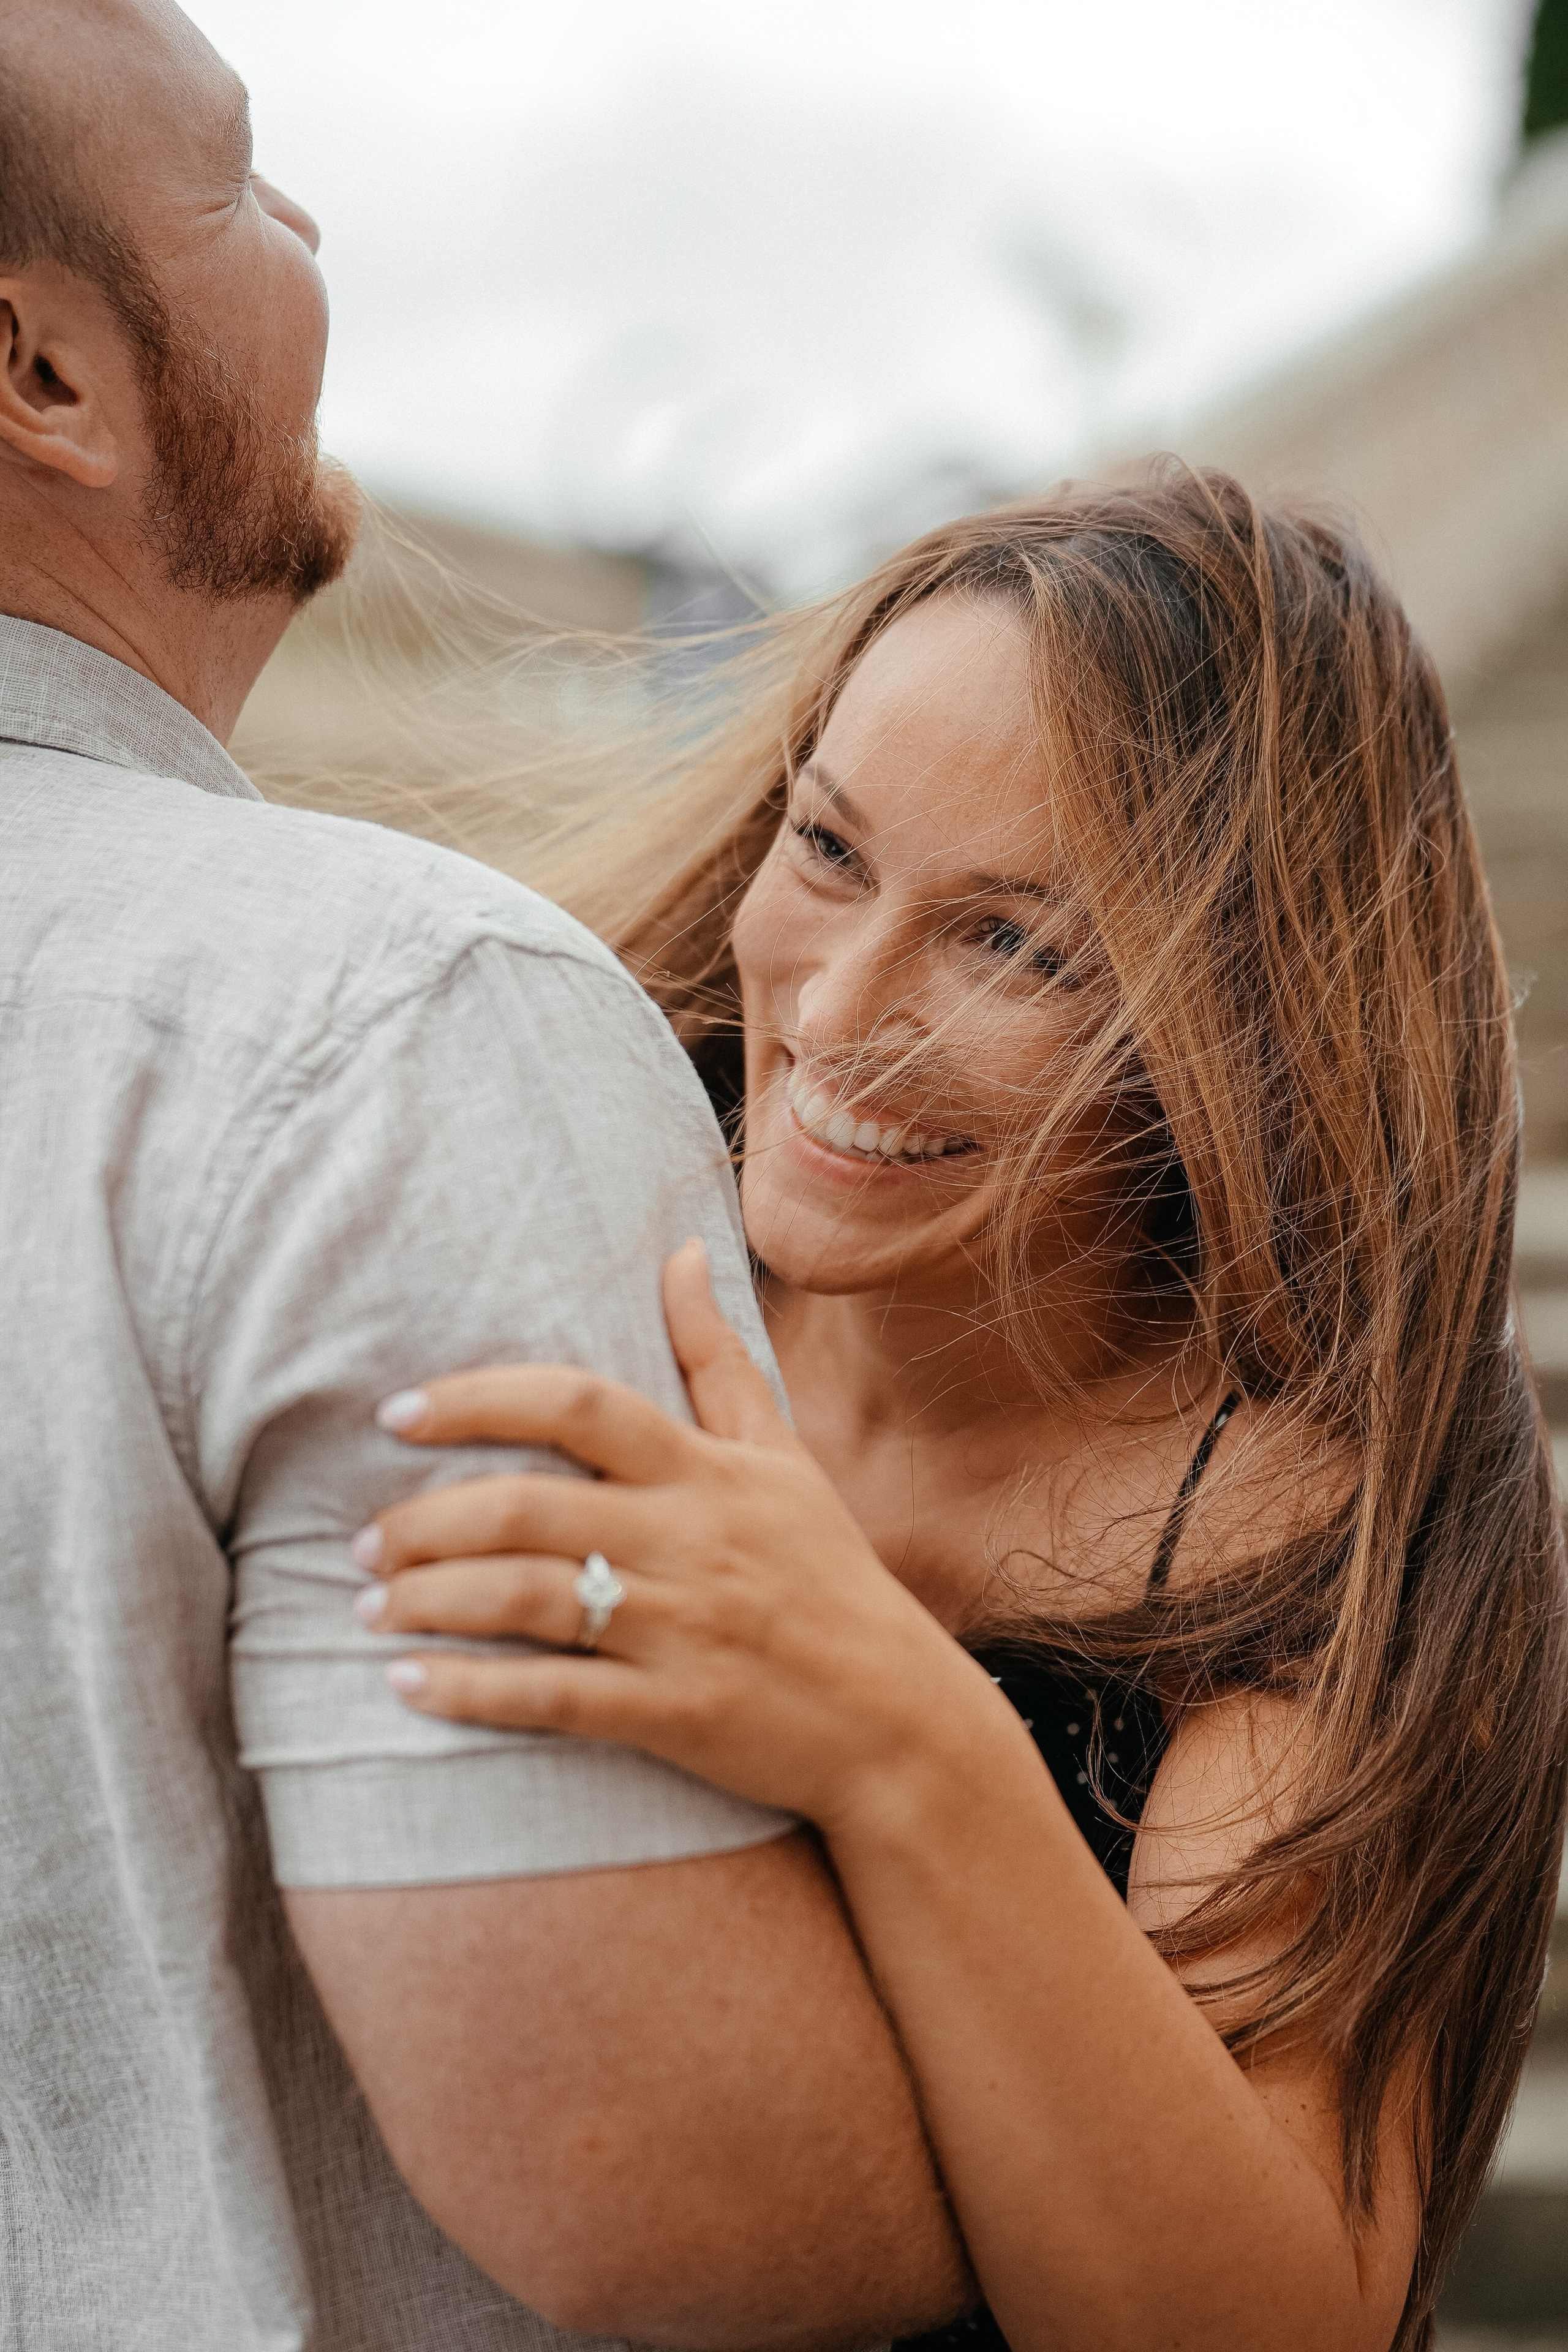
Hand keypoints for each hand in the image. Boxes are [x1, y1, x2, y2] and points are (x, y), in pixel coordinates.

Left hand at [353, 1239, 1012, 1828]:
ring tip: (370, 1609)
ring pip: (529, 1600)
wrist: (901, 1719)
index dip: (478, 1400)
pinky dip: (471, 1692)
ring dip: (431, 1602)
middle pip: (528, 1507)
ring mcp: (684, 1629)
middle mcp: (690, 1539)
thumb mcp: (783, 1456)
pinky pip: (554, 1700)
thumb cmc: (828, 1578)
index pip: (577, 1404)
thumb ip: (718, 1360)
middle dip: (425, 1522)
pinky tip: (407, 1687)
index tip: (398, 1414)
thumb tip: (683, 1251)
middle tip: (363, 1542)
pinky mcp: (679, 1714)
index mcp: (707, 1470)